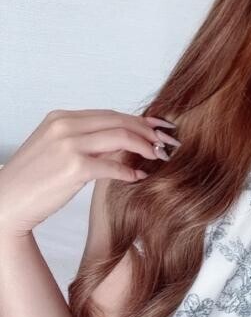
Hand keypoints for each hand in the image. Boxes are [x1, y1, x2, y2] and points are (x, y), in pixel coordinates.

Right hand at [0, 109, 178, 236]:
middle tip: (168, 142)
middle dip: (148, 131)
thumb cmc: (32, 180)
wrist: (6, 202)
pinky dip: (130, 171)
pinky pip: (113, 166)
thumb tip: (119, 141)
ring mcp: (69, 145)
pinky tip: (140, 177)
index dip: (138, 120)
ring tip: (160, 156)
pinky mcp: (73, 167)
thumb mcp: (56, 149)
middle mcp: (65, 126)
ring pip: (121, 138)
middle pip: (119, 121)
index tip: (158, 127)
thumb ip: (85, 141)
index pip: (109, 114)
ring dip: (146, 147)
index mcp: (61, 118)